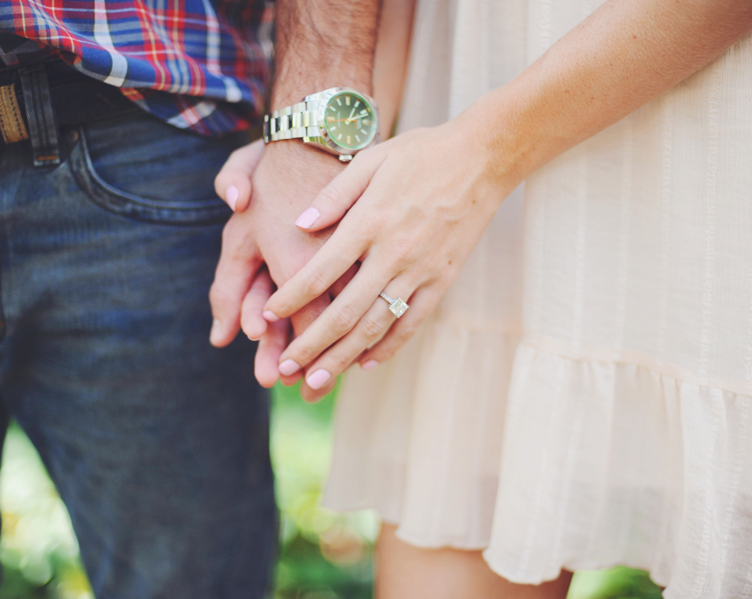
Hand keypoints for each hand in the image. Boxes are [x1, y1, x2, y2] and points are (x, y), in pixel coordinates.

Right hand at [209, 141, 349, 399]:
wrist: (315, 145)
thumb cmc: (281, 162)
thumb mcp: (251, 164)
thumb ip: (234, 179)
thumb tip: (236, 197)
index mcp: (256, 254)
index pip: (247, 292)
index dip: (248, 314)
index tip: (257, 336)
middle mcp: (282, 271)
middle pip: (277, 320)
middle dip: (275, 351)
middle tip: (274, 380)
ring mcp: (311, 275)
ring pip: (307, 321)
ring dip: (304, 351)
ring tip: (306, 383)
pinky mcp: (338, 272)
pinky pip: (335, 306)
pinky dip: (334, 332)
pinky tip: (341, 357)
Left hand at [261, 113, 518, 391]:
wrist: (484, 158)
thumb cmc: (422, 153)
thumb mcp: (372, 159)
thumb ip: (334, 195)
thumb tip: (299, 225)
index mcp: (370, 220)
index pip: (321, 270)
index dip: (291, 297)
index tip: (268, 315)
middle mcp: (393, 252)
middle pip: (345, 311)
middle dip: (310, 344)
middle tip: (282, 368)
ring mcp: (421, 270)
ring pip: (376, 325)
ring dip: (343, 357)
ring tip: (315, 381)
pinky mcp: (443, 280)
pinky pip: (412, 321)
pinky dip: (388, 346)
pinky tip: (366, 363)